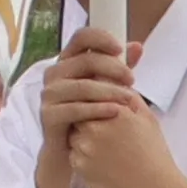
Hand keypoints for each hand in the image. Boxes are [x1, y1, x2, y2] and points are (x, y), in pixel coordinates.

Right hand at [30, 25, 122, 187]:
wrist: (69, 150)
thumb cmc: (90, 115)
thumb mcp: (106, 89)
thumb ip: (119, 68)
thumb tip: (137, 46)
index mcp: (68, 61)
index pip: (81, 37)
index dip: (101, 38)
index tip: (120, 48)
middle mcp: (55, 73)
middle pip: (85, 60)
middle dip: (112, 68)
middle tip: (132, 79)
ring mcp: (49, 94)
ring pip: (82, 86)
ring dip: (109, 91)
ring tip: (129, 99)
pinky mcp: (48, 115)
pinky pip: (75, 109)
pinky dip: (98, 109)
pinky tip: (115, 112)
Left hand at [34, 29, 186, 187]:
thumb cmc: (154, 154)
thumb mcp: (145, 118)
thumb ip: (126, 95)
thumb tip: (115, 77)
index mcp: (114, 110)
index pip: (91, 90)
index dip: (93, 93)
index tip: (96, 96)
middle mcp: (96, 126)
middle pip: (78, 109)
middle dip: (86, 114)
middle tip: (102, 125)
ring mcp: (85, 147)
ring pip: (73, 131)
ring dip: (82, 134)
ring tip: (106, 146)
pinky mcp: (79, 165)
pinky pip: (73, 153)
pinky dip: (82, 155)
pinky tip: (102, 161)